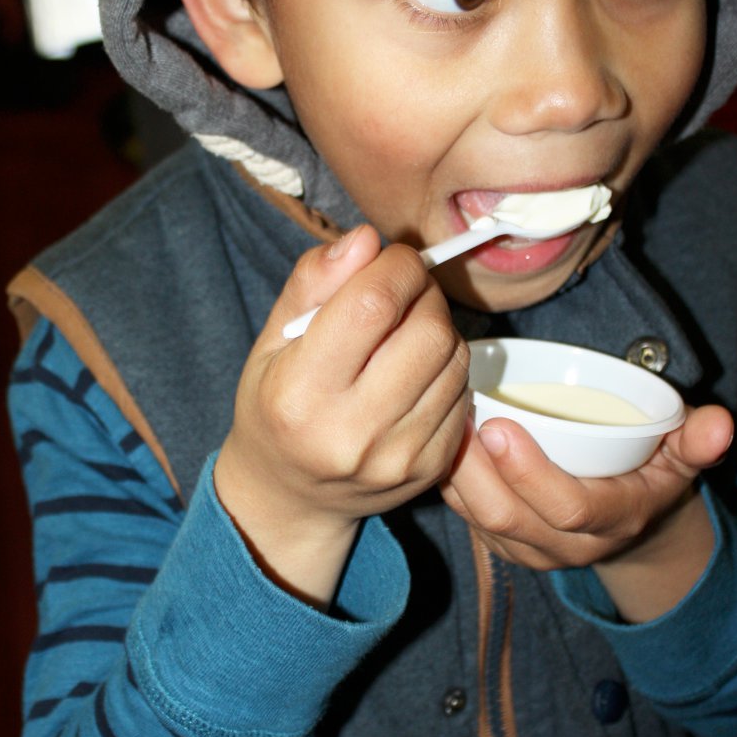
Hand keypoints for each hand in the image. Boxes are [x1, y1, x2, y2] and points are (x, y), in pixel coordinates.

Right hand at [215, 224, 469, 605]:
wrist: (289, 497)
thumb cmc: (275, 406)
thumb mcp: (272, 340)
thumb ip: (313, 283)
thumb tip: (366, 239)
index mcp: (300, 394)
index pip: (372, 304)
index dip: (395, 266)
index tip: (392, 259)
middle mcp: (352, 433)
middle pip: (428, 331)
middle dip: (423, 294)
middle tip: (403, 293)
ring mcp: (398, 458)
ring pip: (456, 360)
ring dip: (440, 330)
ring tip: (404, 335)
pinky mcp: (431, 469)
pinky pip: (464, 394)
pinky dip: (447, 370)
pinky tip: (415, 374)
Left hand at [440, 404, 733, 620]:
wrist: (631, 526)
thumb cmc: (653, 472)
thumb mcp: (684, 455)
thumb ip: (699, 440)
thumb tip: (721, 424)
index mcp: (614, 520)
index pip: (568, 508)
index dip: (530, 472)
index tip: (499, 424)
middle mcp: (568, 547)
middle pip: (508, 517)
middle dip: (476, 469)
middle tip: (459, 413)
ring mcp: (530, 552)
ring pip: (477, 519)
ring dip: (456, 472)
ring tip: (445, 419)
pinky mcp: (500, 546)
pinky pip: (464, 517)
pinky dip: (450, 479)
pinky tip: (443, 439)